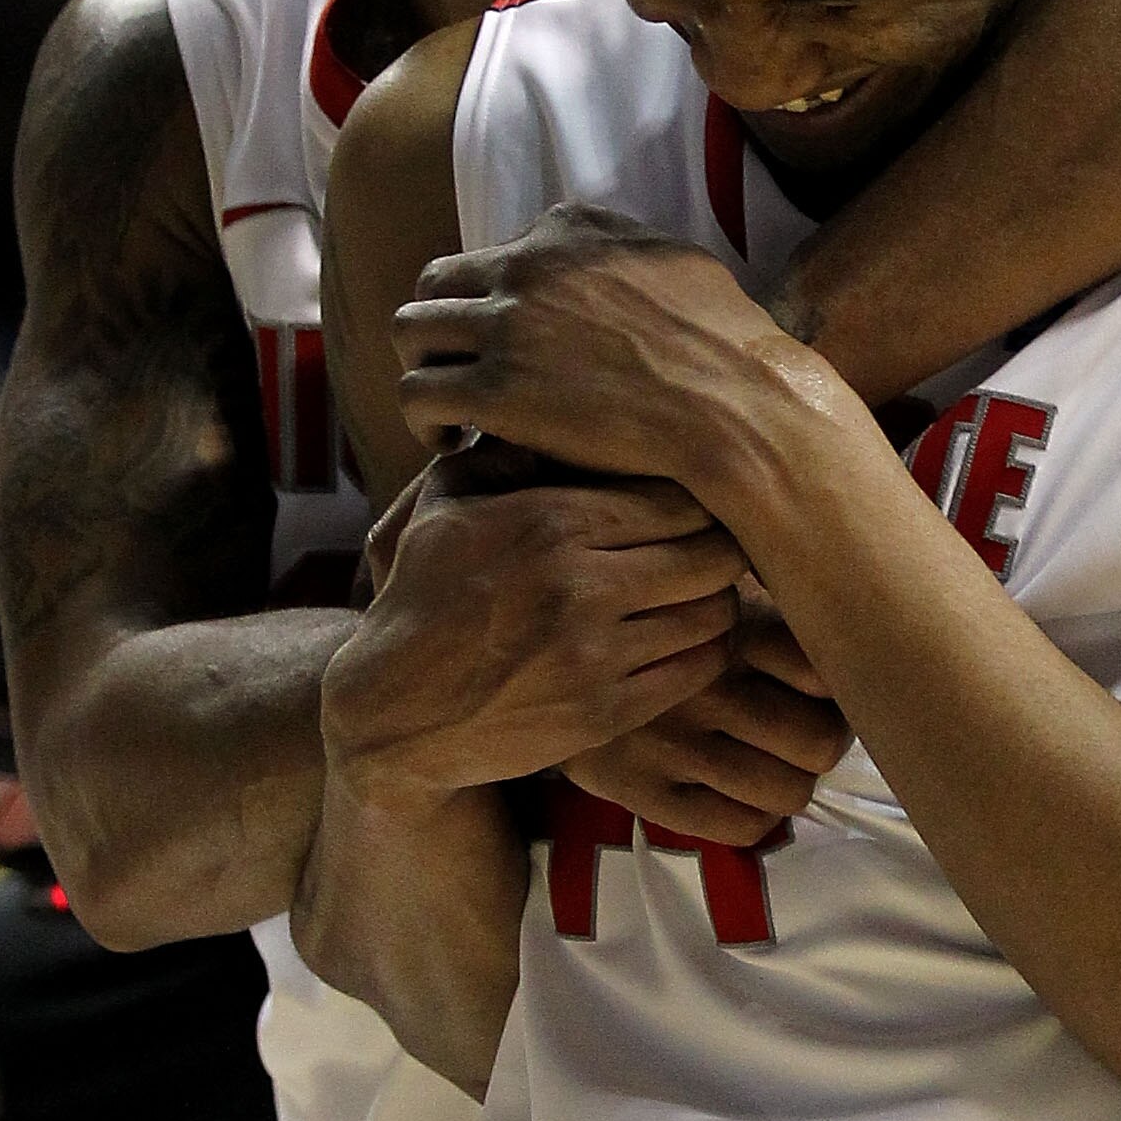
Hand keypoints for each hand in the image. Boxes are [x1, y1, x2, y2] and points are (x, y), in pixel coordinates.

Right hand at [324, 448, 748, 796]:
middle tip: (720, 545)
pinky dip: (706, 652)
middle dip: (725, 546)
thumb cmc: (425, 595)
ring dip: (719, 601)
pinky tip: (690, 639)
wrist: (396, 711)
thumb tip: (560, 407)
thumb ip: (507, 454)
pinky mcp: (605, 713)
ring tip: (707, 591)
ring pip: (713, 613)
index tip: (702, 500)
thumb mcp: (445, 505)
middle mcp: (579, 584)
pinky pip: (696, 671)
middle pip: (713, 553)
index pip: (677, 496)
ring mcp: (595, 654)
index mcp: (549, 522)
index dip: (702, 496)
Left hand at [393, 208, 827, 497]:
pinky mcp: (493, 390)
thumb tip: (610, 261)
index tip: (508, 344)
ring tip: (447, 409)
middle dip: (442, 328)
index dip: (495, 304)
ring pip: (409, 331)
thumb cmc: (726, 348)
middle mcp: (527, 264)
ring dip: (423, 368)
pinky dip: (424, 419)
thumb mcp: (676, 263)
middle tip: (459, 372)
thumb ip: (623, 254)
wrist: (735, 406)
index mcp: (568, 230)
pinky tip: (450, 443)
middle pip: (437, 283)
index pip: (496, 254)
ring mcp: (505, 324)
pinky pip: (417, 393)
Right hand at [566, 597, 849, 843]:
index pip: (829, 675)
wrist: (518, 649)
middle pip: (822, 741)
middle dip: (823, 742)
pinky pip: (739, 827)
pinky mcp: (643, 791)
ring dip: (791, 782)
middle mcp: (709, 686)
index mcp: (730, 626)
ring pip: (789, 791)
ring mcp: (676, 744)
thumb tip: (839, 593)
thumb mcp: (695, 580)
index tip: (822, 688)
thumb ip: (758, 592)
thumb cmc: (631, 611)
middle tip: (804, 731)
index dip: (840, 688)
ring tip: (773, 763)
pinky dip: (755, 817)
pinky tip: (739, 792)